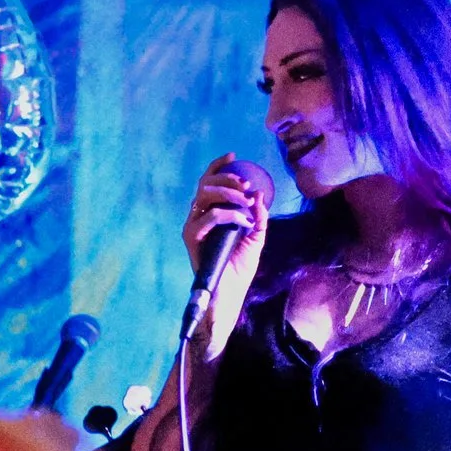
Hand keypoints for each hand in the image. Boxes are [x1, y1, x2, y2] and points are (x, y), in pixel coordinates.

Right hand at [180, 153, 268, 356]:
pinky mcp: (191, 238)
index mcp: (210, 215)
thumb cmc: (239, 269)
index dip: (218, 167)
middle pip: (204, 184)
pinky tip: (243, 221)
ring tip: (245, 203)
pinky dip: (229, 214)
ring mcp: (193, 227)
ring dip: (228, 194)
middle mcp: (198, 218)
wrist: (229, 294)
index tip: (234, 156)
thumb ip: (258, 217)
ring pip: (204, 195)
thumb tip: (259, 195)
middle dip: (225, 179)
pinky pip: (209, 216)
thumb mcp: (256, 239)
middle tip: (244, 185)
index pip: (209, 183)